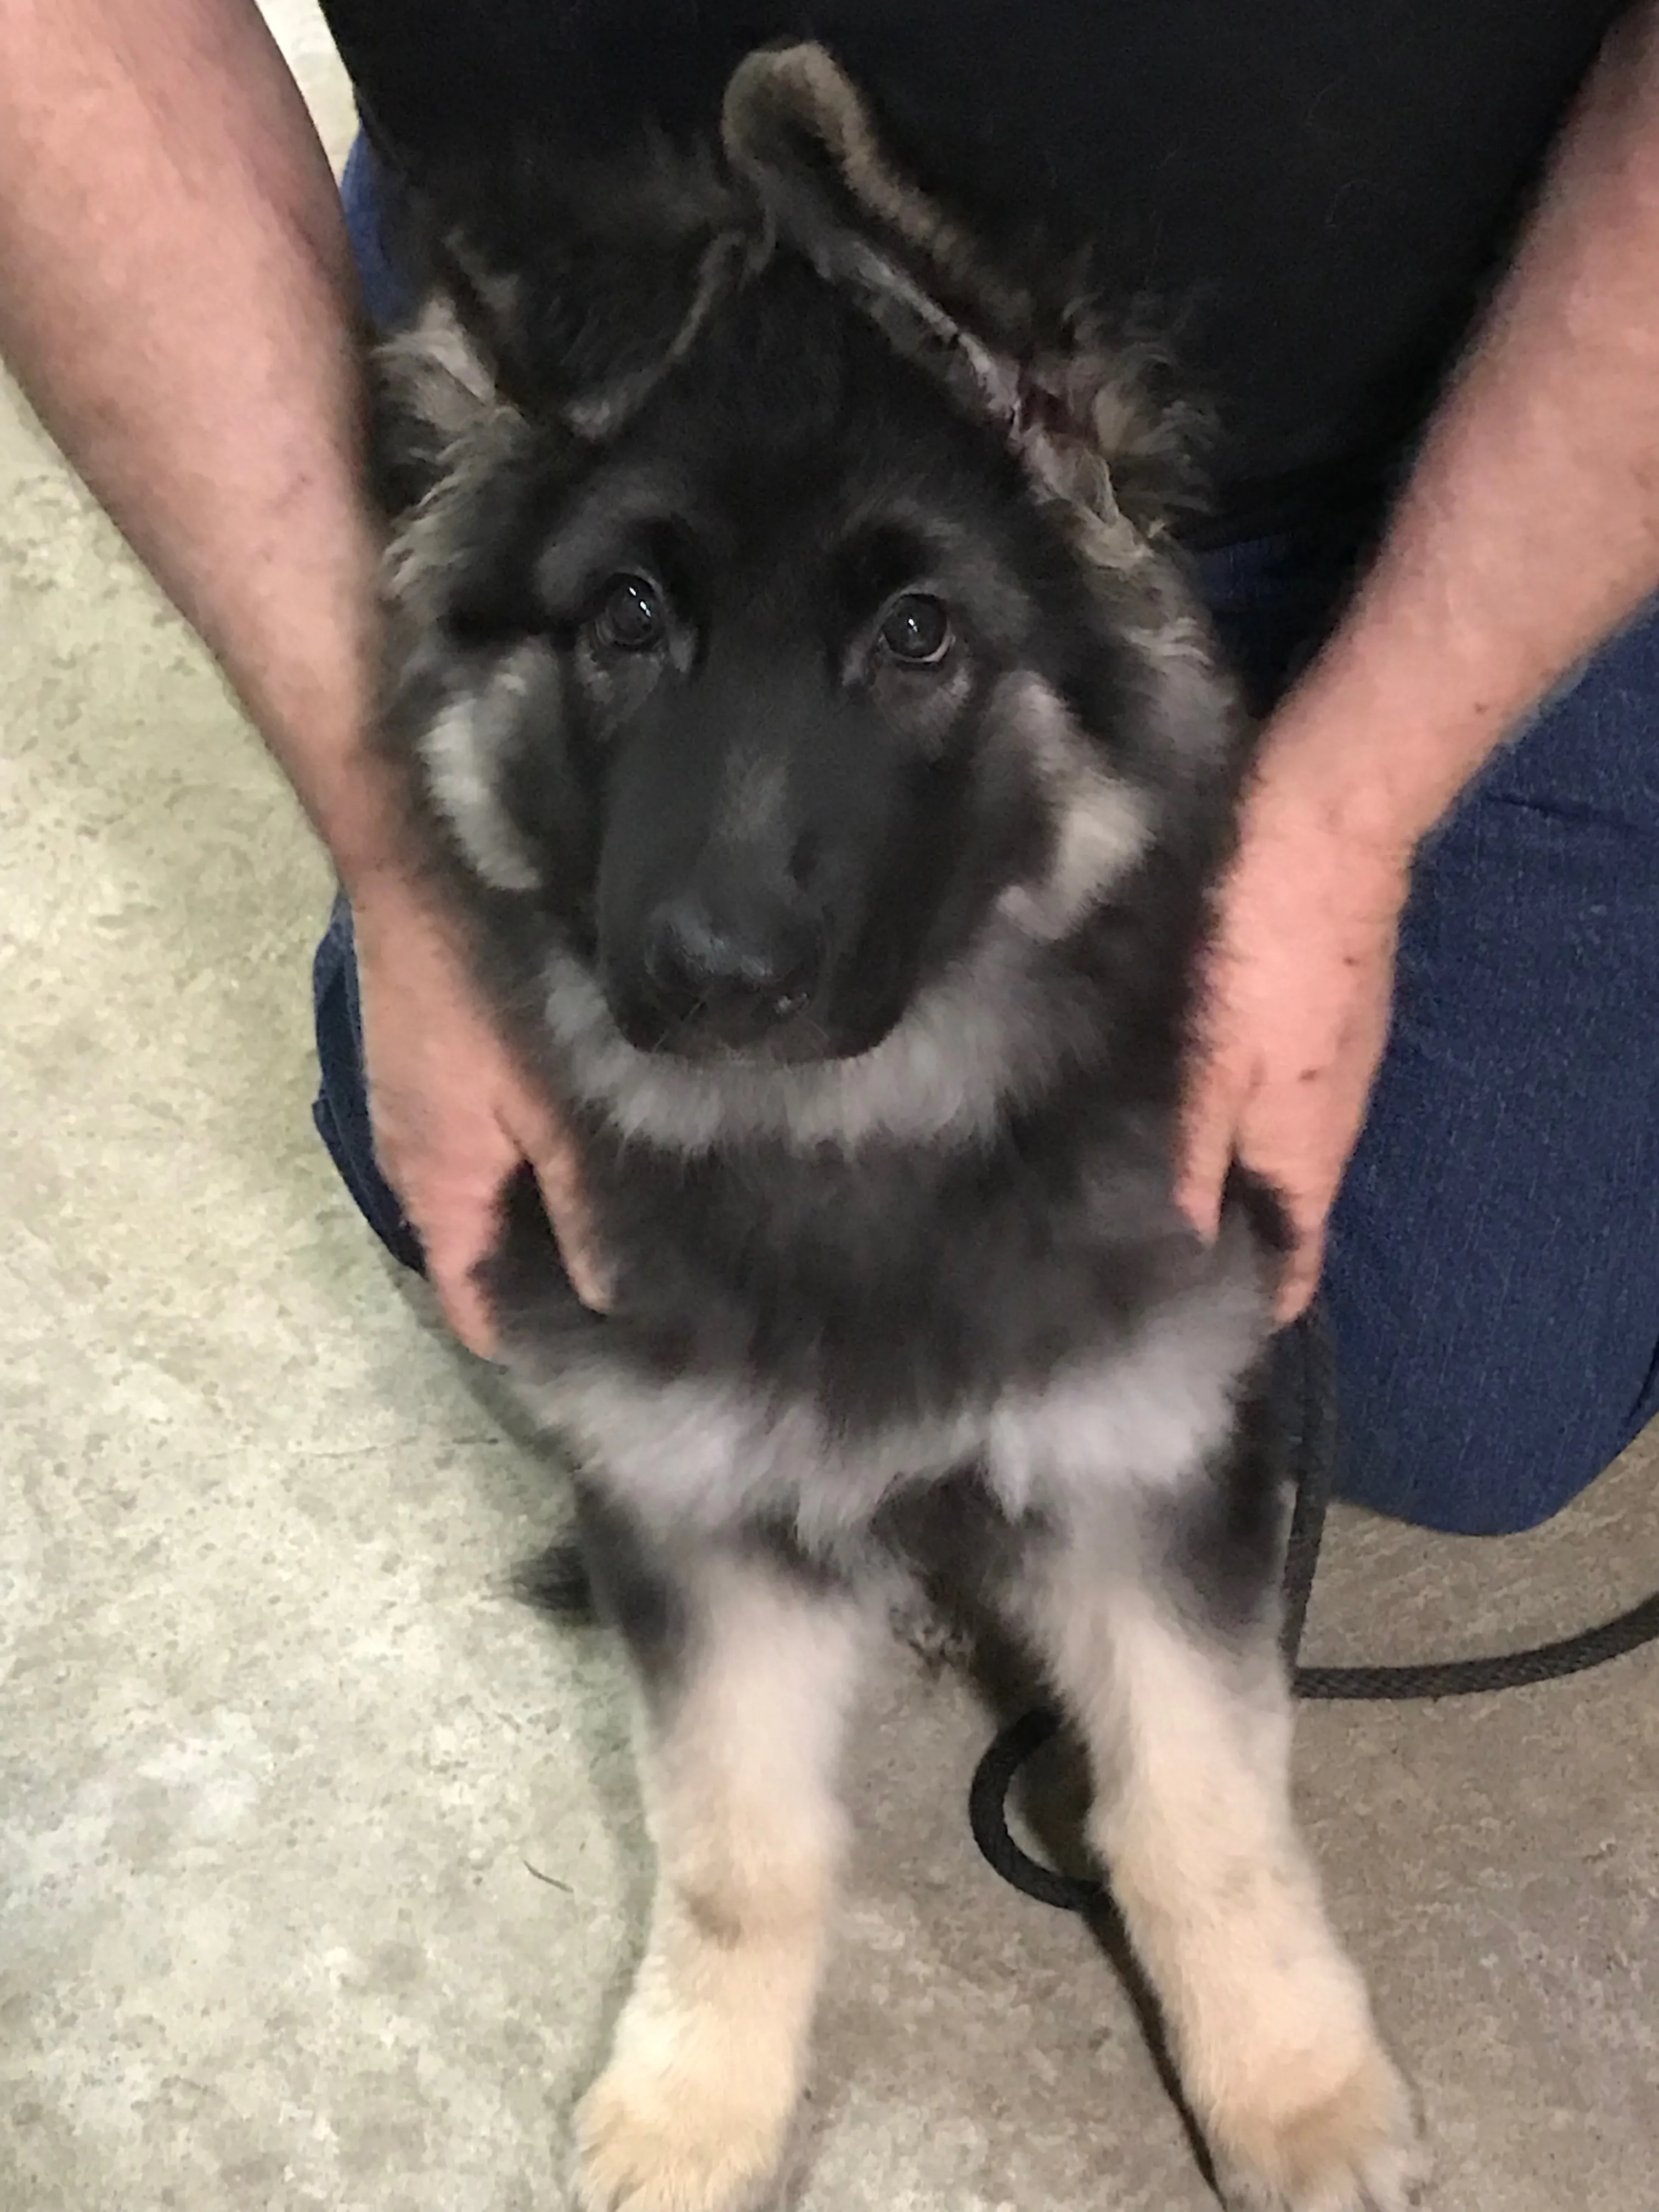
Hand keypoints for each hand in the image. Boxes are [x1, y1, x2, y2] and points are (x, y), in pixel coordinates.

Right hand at [351, 874, 607, 1353]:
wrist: (412, 896)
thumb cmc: (483, 1002)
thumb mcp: (550, 1111)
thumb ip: (580, 1206)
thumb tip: (607, 1297)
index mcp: (439, 1194)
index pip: (465, 1308)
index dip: (520, 1341)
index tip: (592, 1354)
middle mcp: (410, 1174)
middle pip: (466, 1261)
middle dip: (531, 1286)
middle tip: (623, 1293)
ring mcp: (406, 1128)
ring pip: (466, 1209)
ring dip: (521, 1228)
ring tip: (605, 1233)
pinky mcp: (415, 1088)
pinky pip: (460, 1162)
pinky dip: (505, 1180)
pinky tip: (559, 1162)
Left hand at [1176, 742, 1412, 1322]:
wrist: (1325, 818)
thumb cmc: (1262, 946)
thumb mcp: (1210, 1065)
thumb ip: (1192, 1158)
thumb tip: (1179, 1251)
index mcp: (1307, 1145)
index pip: (1298, 1259)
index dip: (1252, 1303)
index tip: (1184, 1335)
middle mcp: (1330, 1116)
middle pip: (1285, 1207)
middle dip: (1225, 1245)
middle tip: (1129, 1269)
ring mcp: (1329, 1060)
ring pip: (1275, 1148)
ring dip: (1222, 1178)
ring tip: (1130, 1197)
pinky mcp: (1315, 1010)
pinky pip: (1273, 1093)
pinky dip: (1228, 1118)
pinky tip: (1167, 1106)